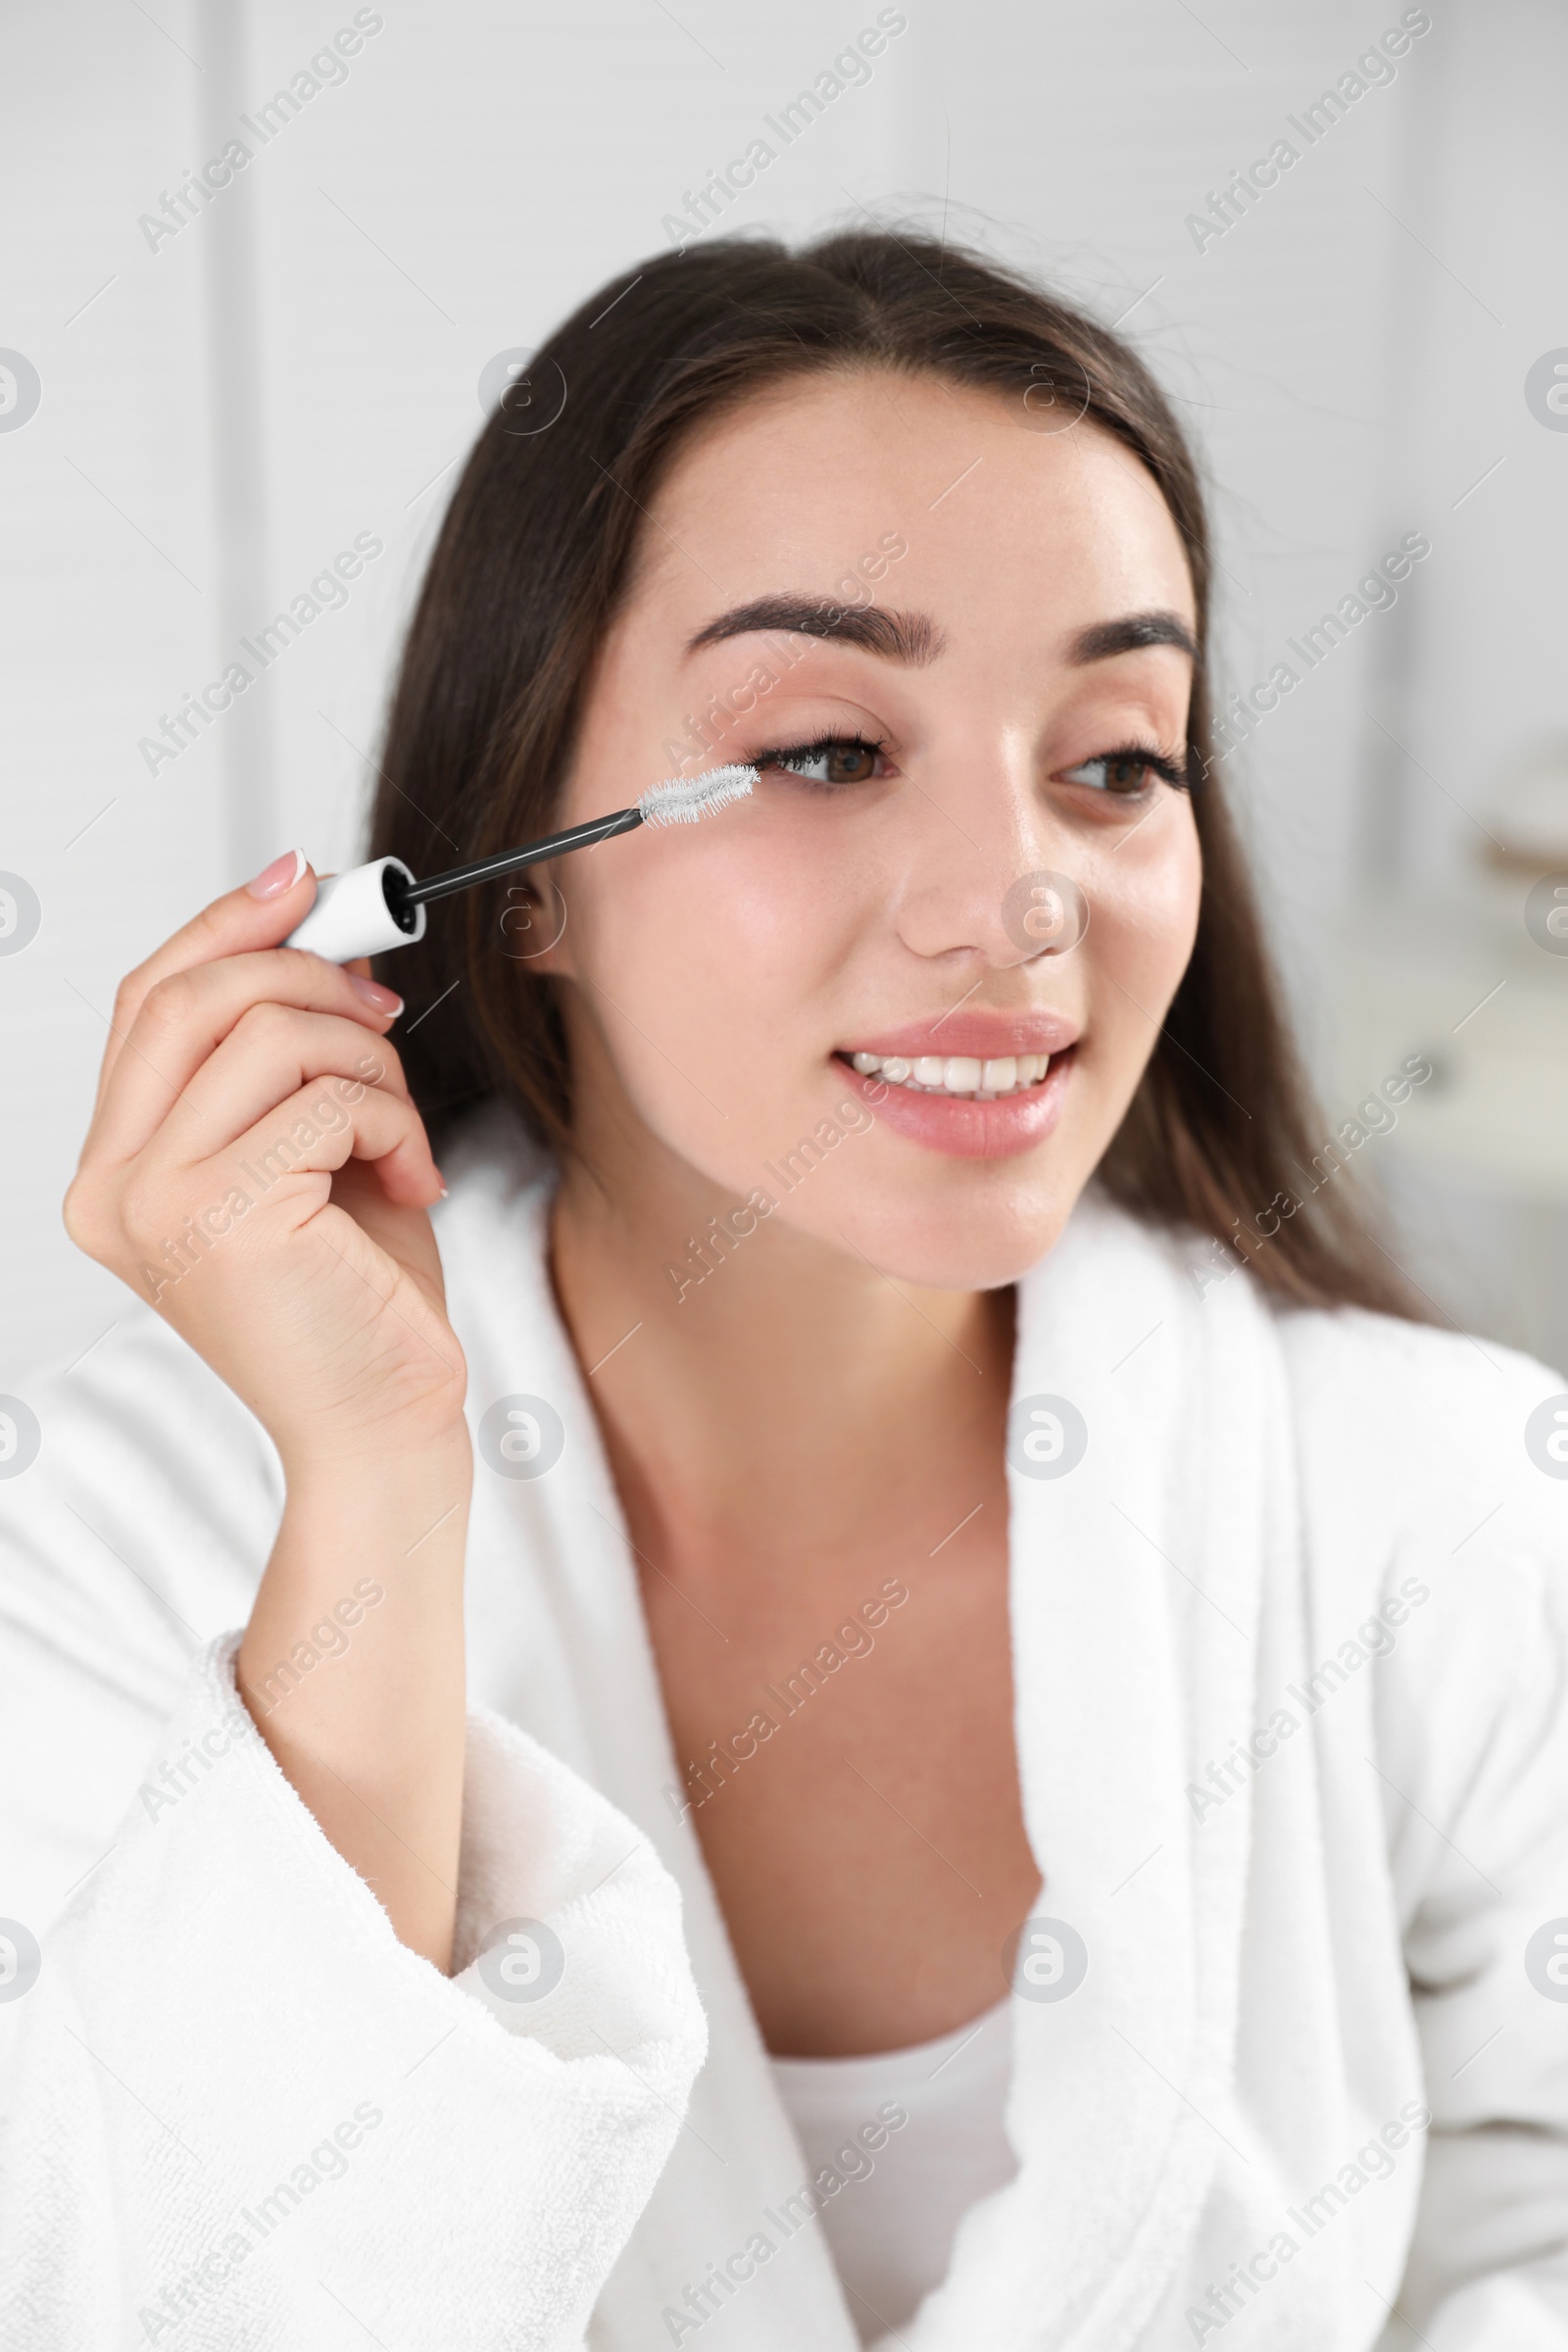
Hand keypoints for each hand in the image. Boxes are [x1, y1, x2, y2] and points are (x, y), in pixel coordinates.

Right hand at [64, 851, 467, 1472]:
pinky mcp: (221, 1218)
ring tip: (400, 1138)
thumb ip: (290, 1049)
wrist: (384, 1427)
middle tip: (383, 1011)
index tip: (304, 879)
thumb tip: (313, 918)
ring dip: (372, 1067)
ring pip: (274, 1036)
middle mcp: (111, 1186)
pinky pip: (326, 1101)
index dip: (227, 924)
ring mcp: (154, 1203)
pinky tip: (411, 1184)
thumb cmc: (355, 1301)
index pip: (150, 1001)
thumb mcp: (313, 1148)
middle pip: (195, 995)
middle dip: (309, 974)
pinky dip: (396, 1124)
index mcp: (115, 1168)